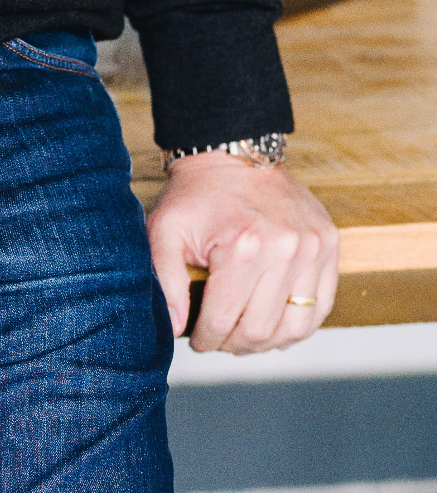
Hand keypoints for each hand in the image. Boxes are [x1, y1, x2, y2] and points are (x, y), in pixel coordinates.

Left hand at [146, 151, 338, 352]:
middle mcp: (284, 248)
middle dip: (233, 344)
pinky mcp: (328, 243)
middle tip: (219, 339)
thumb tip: (174, 328)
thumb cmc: (197, 193)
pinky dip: (299, 324)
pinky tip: (276, 324)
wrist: (233, 150)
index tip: (197, 339)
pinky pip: (321, 306)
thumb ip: (164, 280)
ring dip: (267, 342)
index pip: (222, 321)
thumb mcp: (164, 228)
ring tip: (245, 335)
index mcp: (242, 246)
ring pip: (294, 327)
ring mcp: (312, 246)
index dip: (205, 339)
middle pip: (259, 330)